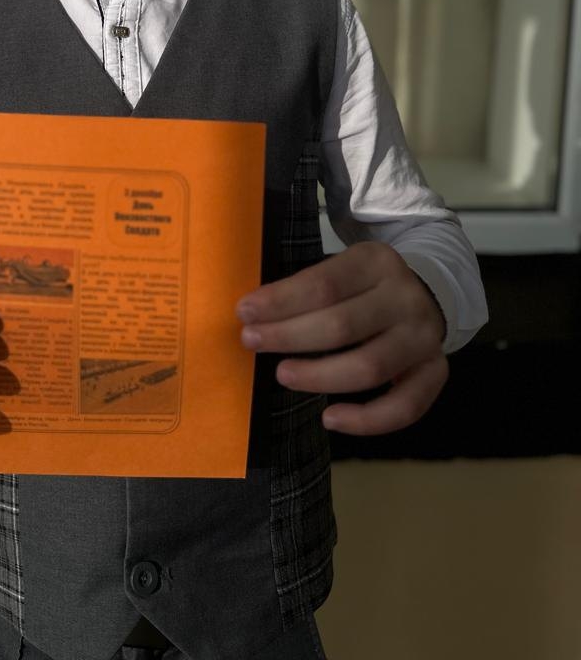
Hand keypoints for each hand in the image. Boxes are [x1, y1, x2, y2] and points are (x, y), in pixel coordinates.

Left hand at [236, 242, 447, 435]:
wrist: (428, 291)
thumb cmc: (365, 284)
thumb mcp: (341, 268)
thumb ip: (307, 287)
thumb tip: (252, 314)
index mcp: (376, 262)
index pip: (323, 284)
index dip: (281, 301)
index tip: (245, 313)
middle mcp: (405, 298)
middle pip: (342, 325)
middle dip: (289, 337)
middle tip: (252, 343)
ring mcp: (424, 337)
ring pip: (369, 367)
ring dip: (319, 377)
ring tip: (282, 375)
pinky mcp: (436, 371)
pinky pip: (405, 406)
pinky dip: (367, 420)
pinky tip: (330, 418)